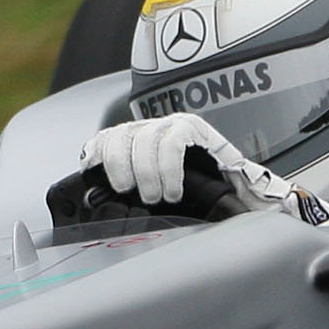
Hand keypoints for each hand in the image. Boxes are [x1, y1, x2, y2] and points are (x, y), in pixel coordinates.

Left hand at [80, 113, 291, 214]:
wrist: (236, 198)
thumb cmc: (192, 199)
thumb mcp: (152, 194)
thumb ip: (127, 191)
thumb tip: (93, 202)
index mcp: (135, 143)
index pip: (105, 138)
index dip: (96, 154)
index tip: (92, 173)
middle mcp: (151, 129)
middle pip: (120, 136)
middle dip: (120, 166)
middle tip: (130, 192)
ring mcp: (171, 126)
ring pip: (144, 138)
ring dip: (146, 172)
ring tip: (158, 196)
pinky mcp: (193, 128)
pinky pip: (172, 142)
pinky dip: (168, 169)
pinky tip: (173, 189)